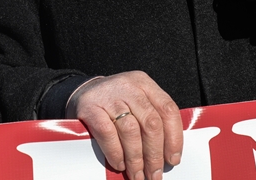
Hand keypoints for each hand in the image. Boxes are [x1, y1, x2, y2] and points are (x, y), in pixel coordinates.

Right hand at [66, 71, 182, 179]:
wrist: (81, 92)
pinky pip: (107, 133)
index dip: (174, 138)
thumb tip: (167, 156)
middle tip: (155, 174)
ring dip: (136, 158)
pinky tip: (120, 163)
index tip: (173, 159)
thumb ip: (152, 120)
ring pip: (131, 130)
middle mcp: (129, 87)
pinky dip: (116, 152)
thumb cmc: (115, 102)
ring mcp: (109, 96)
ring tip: (137, 174)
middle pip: (151, 123)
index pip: (168, 109)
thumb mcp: (137, 102)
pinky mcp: (90, 107)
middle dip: (155, 154)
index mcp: (145, 84)